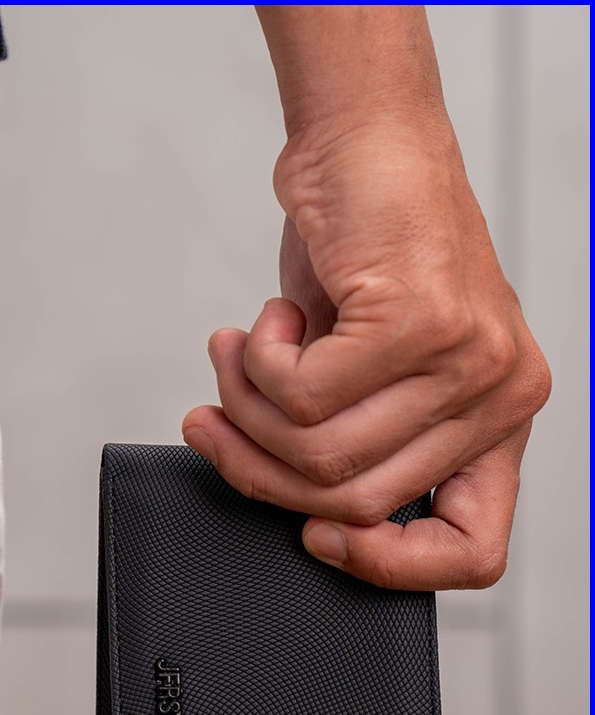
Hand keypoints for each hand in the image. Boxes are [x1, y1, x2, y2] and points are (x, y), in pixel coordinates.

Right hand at [183, 117, 550, 590]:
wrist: (367, 146)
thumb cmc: (363, 256)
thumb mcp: (365, 370)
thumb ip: (352, 443)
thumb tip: (288, 505)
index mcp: (495, 423)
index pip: (472, 549)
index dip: (383, 567)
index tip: (311, 533)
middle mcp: (498, 396)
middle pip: (355, 499)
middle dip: (260, 468)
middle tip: (216, 422)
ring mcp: (468, 359)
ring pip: (318, 450)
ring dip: (247, 408)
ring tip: (238, 358)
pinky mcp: (419, 320)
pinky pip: (298, 392)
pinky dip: (255, 362)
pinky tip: (268, 319)